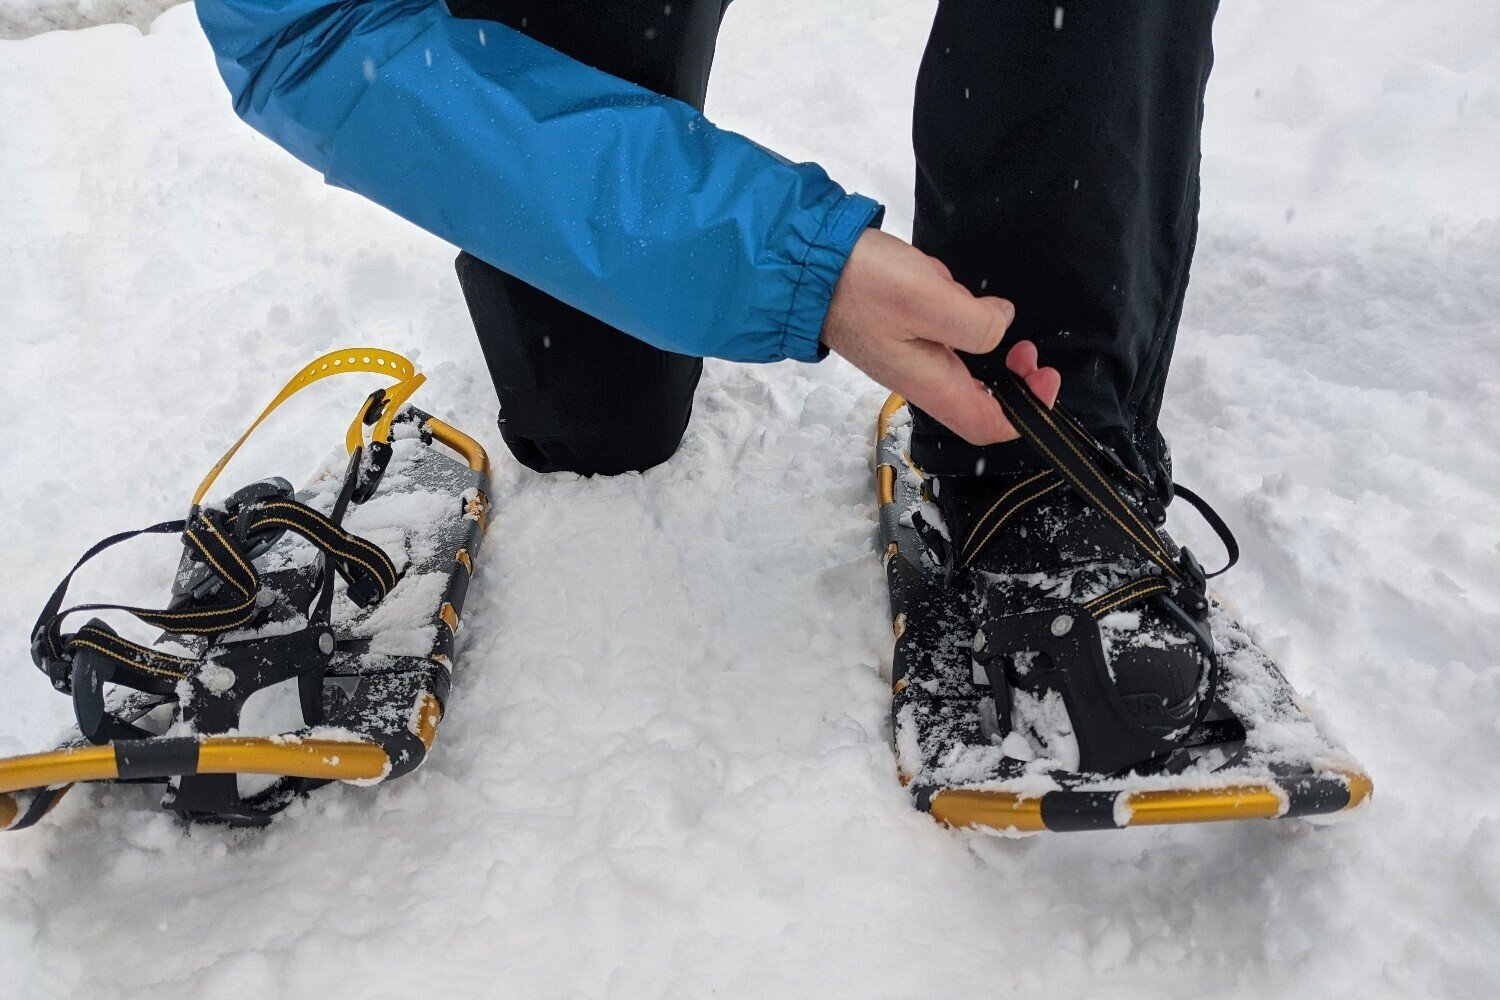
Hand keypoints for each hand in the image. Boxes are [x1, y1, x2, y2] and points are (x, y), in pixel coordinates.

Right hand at [821, 229, 1059, 443]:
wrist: (810, 268)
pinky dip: (971, 335)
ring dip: (996, 359)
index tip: (1044, 377)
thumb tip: (1001, 326)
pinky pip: (948, 350)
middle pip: (981, 407)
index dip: (1028, 413)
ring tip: (1004, 326)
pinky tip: (966, 305)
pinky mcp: (904, 340)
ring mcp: (912, 362)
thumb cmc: (862, 285)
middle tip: (1029, 351)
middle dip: (1017, 385)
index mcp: (932, 385)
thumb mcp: (928, 299)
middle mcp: (923, 382)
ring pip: (967, 378)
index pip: (990, 427)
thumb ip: (976, 322)